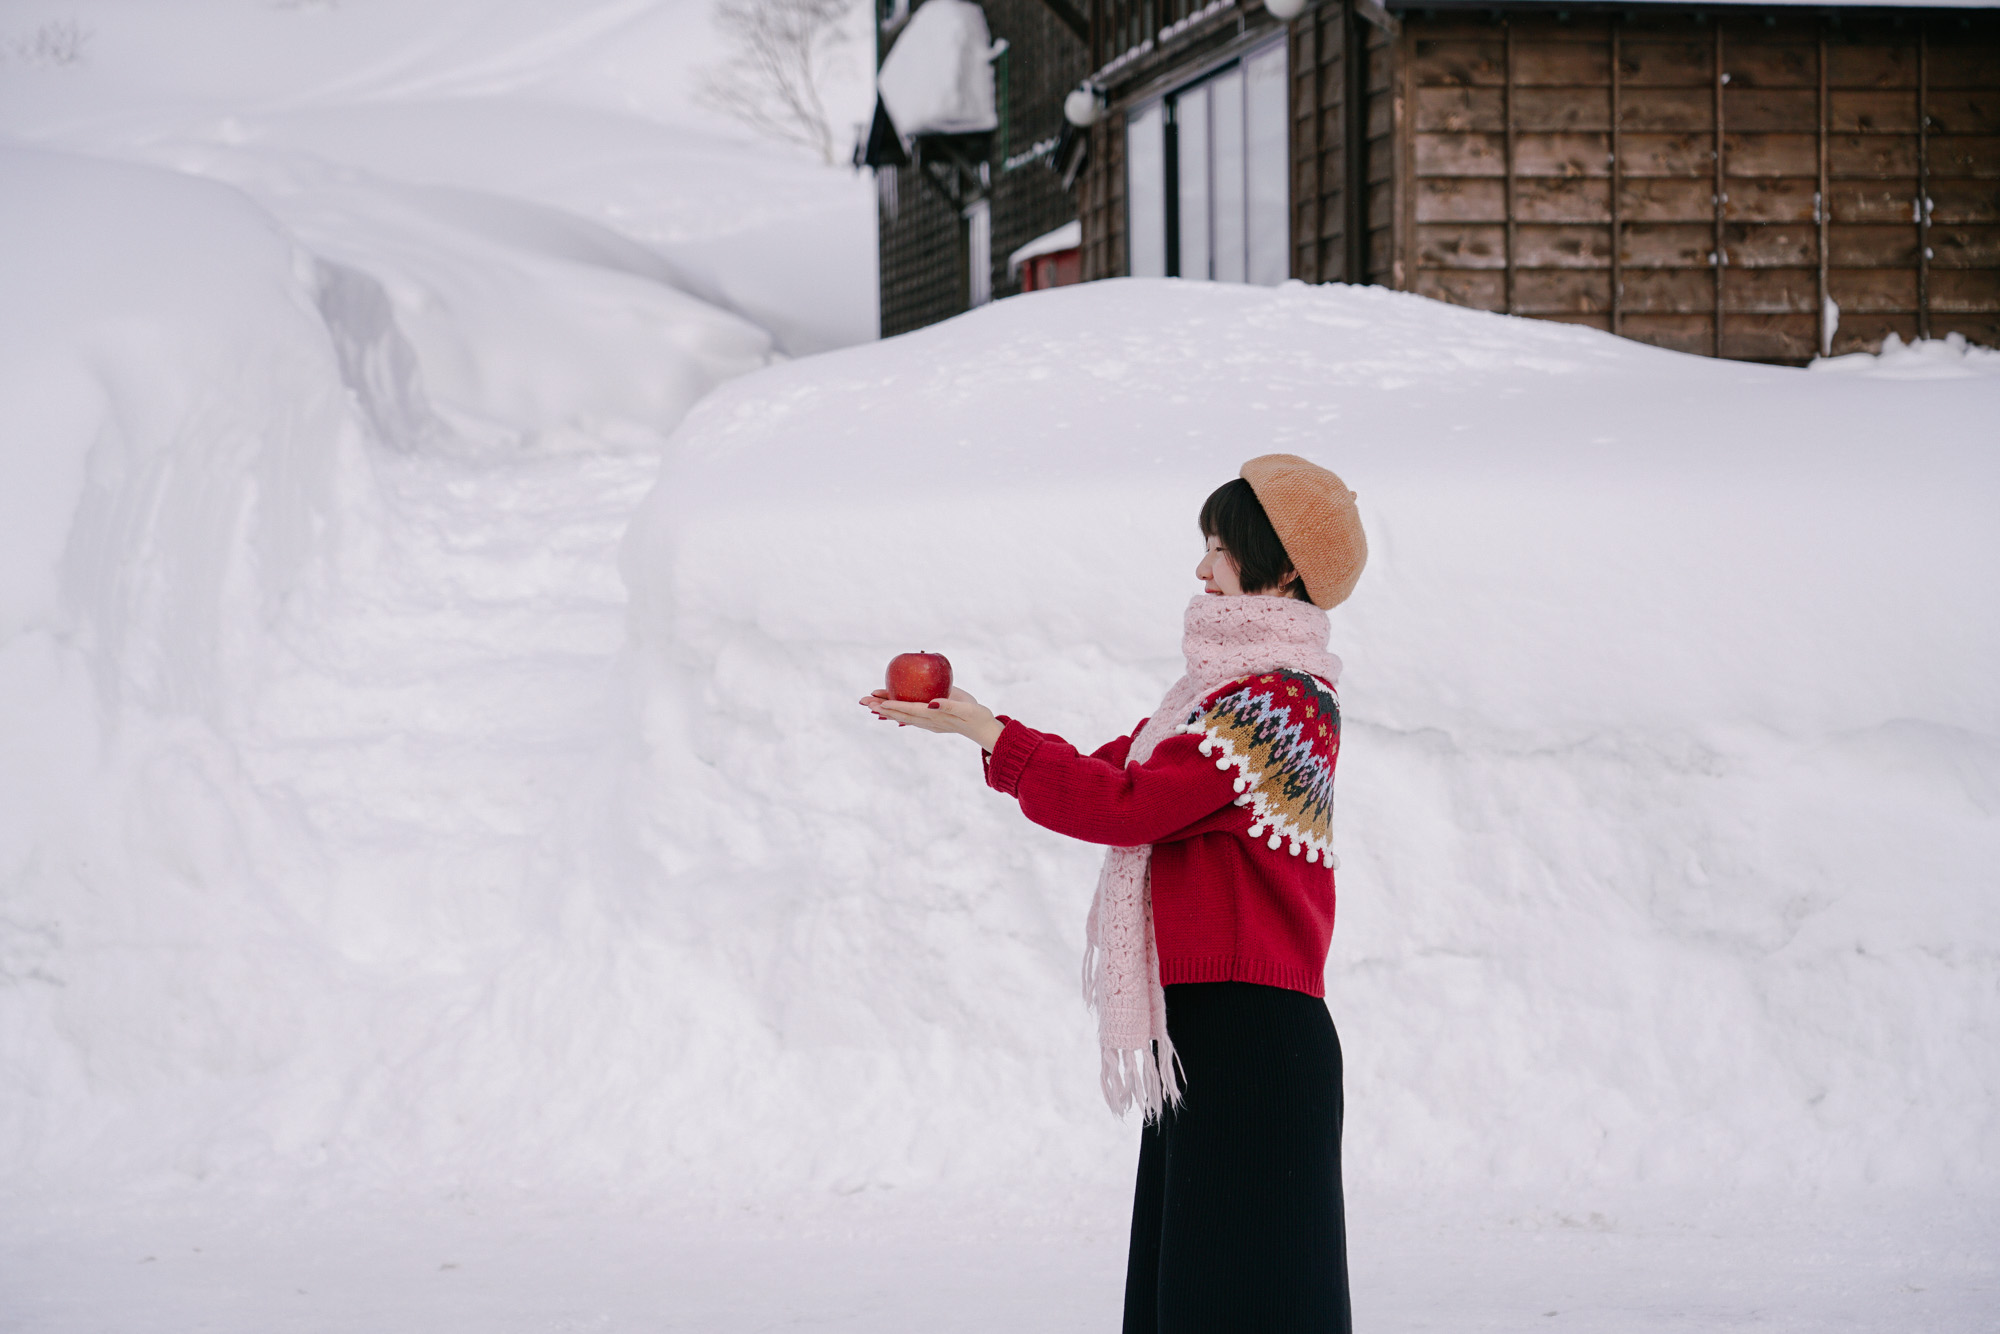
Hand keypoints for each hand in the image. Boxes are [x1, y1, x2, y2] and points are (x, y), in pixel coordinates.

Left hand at [859, 686, 1004, 751]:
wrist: (984, 729)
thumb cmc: (978, 716)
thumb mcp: (967, 709)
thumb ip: (949, 705)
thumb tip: (931, 702)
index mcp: (935, 716)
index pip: (910, 709)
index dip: (893, 705)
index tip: (878, 702)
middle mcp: (928, 721)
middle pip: (901, 713)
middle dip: (882, 707)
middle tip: (863, 701)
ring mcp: (929, 723)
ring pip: (903, 716)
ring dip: (886, 710)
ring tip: (870, 705)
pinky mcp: (931, 721)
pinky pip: (910, 716)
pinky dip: (897, 712)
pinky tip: (889, 711)